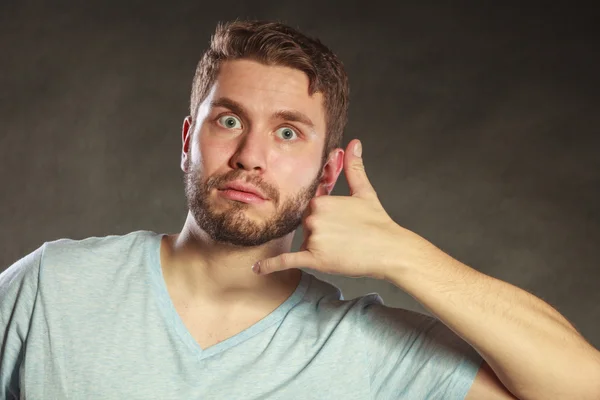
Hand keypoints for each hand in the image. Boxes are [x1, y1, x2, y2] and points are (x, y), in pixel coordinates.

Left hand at [252, 139, 429, 279]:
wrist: (391, 250)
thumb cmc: (378, 222)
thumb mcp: (364, 192)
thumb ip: (354, 167)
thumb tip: (354, 143)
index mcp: (321, 200)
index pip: (312, 209)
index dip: (327, 218)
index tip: (342, 224)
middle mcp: (314, 217)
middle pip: (307, 225)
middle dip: (323, 232)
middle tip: (346, 237)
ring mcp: (313, 238)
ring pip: (305, 242)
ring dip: (319, 247)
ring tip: (345, 248)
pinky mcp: (315, 259)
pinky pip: (287, 261)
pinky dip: (271, 266)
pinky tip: (257, 270)